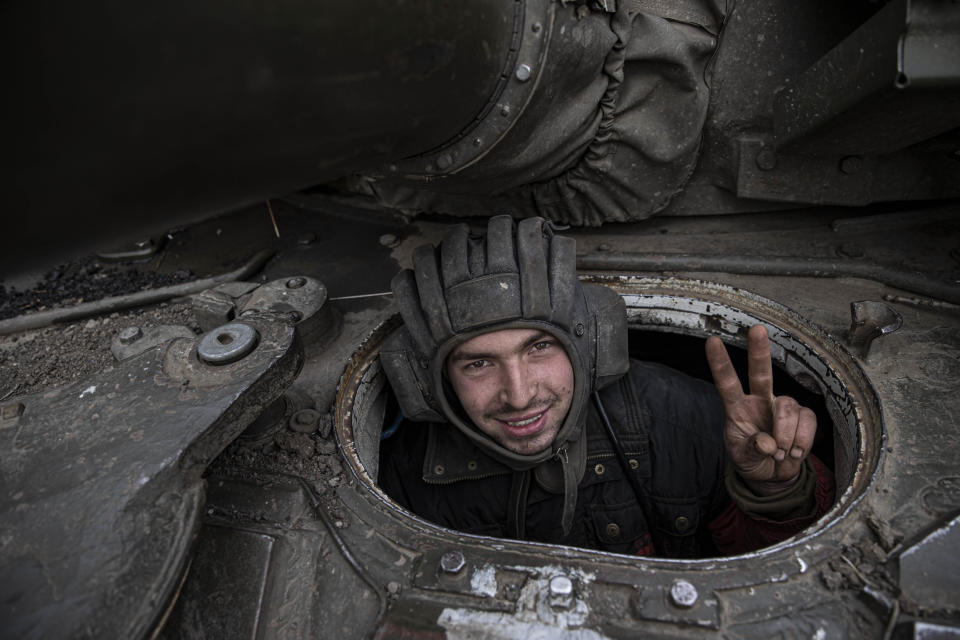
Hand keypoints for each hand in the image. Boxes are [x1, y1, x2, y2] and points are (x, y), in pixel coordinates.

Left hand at [705, 325, 816, 495]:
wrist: (773, 475)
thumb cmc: (752, 460)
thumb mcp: (743, 458)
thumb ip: (752, 449)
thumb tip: (768, 444)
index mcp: (737, 408)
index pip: (727, 383)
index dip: (720, 364)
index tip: (712, 341)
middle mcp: (759, 400)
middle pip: (761, 372)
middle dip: (760, 351)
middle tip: (758, 329)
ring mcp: (781, 406)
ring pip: (788, 407)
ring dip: (785, 435)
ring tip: (780, 454)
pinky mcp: (803, 415)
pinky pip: (807, 421)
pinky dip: (802, 441)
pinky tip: (794, 452)